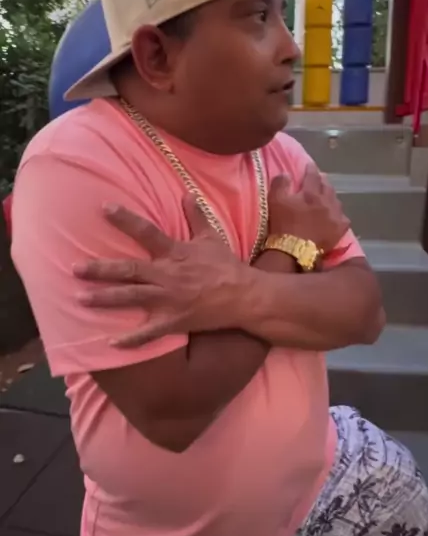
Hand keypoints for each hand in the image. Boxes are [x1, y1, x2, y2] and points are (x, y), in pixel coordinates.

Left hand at [73, 198, 250, 346]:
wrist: (245, 296)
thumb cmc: (227, 266)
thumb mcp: (211, 237)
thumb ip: (195, 216)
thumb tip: (186, 193)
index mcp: (175, 253)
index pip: (146, 231)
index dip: (125, 219)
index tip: (104, 208)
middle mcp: (167, 275)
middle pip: (128, 270)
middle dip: (100, 269)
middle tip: (74, 268)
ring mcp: (169, 300)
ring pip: (131, 298)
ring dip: (104, 299)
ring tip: (80, 299)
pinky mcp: (174, 321)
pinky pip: (149, 333)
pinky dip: (131, 339)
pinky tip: (111, 342)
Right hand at [268, 163, 350, 252]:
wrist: (295, 251)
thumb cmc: (283, 225)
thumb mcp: (275, 201)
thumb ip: (280, 184)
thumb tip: (286, 174)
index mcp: (311, 193)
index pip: (313, 176)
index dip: (310, 169)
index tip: (309, 165)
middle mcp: (326, 202)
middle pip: (327, 186)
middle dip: (323, 181)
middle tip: (319, 179)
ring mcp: (336, 216)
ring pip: (336, 201)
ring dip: (331, 196)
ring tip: (327, 196)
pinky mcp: (340, 230)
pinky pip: (343, 218)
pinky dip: (339, 214)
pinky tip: (337, 216)